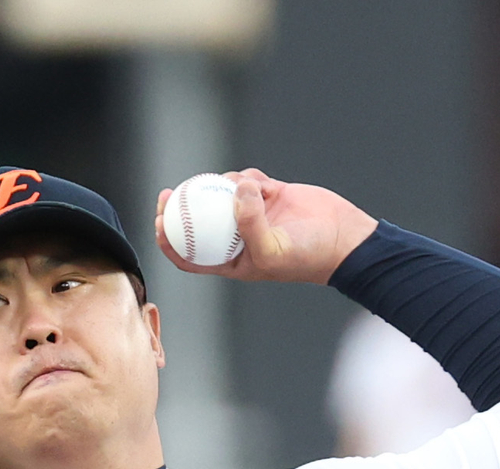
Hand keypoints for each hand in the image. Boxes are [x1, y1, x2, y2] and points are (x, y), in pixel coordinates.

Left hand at [155, 169, 377, 284]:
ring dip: (225, 187)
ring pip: (223, 194)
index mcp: (230, 260)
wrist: (343, 239)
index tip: (157, 224)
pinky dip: (248, 178)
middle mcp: (236, 236)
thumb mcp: (271, 249)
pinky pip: (247, 180)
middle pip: (197, 221)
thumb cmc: (306, 256)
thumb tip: (233, 191)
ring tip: (244, 189)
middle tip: (168, 193)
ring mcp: (252, 214)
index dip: (167, 241)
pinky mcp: (269, 194)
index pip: (188, 255)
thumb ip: (249, 223)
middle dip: (178, 207)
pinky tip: (260, 183)